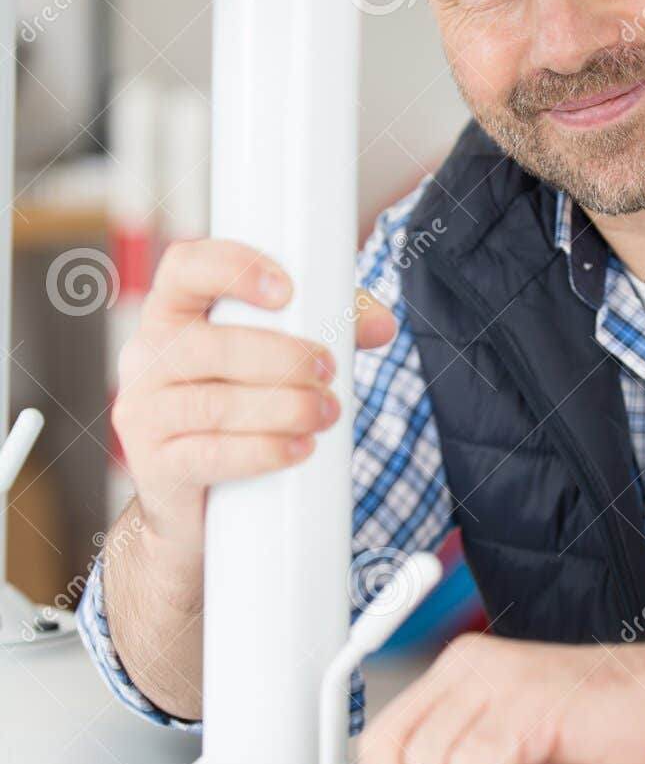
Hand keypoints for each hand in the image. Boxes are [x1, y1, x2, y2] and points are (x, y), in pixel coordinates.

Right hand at [112, 238, 395, 578]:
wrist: (191, 496)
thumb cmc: (236, 404)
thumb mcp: (274, 358)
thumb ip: (326, 328)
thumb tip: (382, 324)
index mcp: (172, 313)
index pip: (185, 268)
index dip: (232, 269)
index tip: (287, 291)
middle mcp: (146, 356)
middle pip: (209, 345)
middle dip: (280, 357)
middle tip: (329, 370)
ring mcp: (144, 412)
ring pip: (214, 404)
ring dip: (282, 408)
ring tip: (327, 414)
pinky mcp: (155, 466)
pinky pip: (208, 456)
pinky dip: (262, 452)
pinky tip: (299, 449)